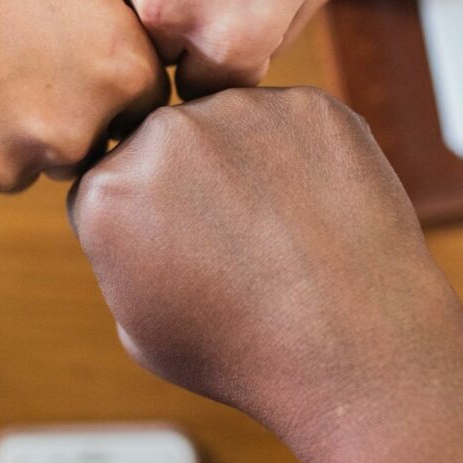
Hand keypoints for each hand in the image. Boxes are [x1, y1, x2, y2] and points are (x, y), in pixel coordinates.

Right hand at [69, 88, 462, 462]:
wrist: (356, 356)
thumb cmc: (244, 354)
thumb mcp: (137, 326)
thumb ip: (123, 252)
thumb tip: (142, 211)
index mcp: (108, 192)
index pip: (106, 183)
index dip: (142, 223)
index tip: (179, 256)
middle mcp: (165, 134)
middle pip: (162, 143)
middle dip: (188, 181)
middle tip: (235, 240)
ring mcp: (242, 111)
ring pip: (229, 125)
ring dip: (244, 163)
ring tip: (282, 233)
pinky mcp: (311, 106)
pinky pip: (292, 122)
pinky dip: (304, 158)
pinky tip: (317, 214)